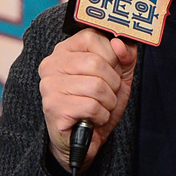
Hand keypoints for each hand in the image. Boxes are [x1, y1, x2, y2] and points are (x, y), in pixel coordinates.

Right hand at [38, 29, 136, 170]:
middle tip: (107, 94)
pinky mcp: (53, 107)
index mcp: (65, 49)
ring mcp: (49, 86)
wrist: (84, 139)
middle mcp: (52, 64)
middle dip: (112, 83)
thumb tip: (121, 44)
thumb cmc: (98, 103)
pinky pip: (91, 106)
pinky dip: (101, 115)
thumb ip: (125, 55)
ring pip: (96, 86)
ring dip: (108, 102)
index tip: (111, 71)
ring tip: (100, 107)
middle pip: (96, 62)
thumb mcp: (118, 75)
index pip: (93, 37)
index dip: (112, 56)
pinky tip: (93, 118)